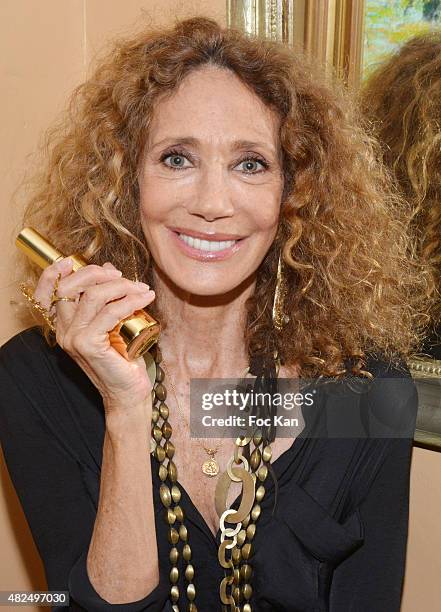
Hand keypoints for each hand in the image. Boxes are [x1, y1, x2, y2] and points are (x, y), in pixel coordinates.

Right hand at [33, 257, 155, 412]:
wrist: (128, 392)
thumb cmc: (124, 359)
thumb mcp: (115, 323)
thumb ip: (108, 298)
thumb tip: (110, 268)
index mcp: (65, 324)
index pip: (49, 291)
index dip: (56, 272)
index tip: (75, 261)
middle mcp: (64, 330)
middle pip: (71, 286)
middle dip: (99, 274)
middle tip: (124, 277)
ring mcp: (74, 338)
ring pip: (93, 296)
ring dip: (121, 285)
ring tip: (141, 289)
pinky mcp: (89, 344)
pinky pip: (109, 313)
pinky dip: (129, 300)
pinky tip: (145, 298)